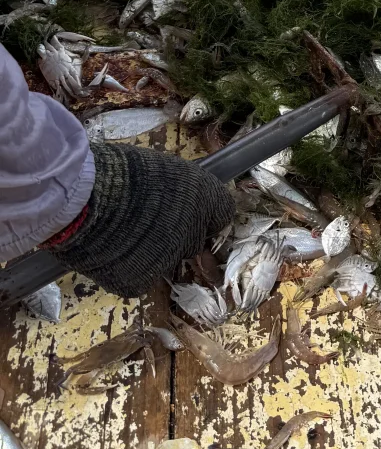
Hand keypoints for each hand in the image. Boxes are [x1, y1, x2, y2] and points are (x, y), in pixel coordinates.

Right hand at [47, 143, 234, 296]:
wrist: (92, 198)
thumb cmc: (125, 171)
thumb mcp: (165, 166)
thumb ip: (182, 188)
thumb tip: (182, 200)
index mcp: (208, 198)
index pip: (221, 213)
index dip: (203, 213)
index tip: (188, 211)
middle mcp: (197, 233)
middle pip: (193, 239)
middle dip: (176, 233)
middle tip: (147, 220)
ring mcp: (170, 260)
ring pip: (164, 259)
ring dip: (150, 251)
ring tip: (122, 233)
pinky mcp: (140, 282)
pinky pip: (138, 277)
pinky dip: (127, 268)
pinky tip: (111, 251)